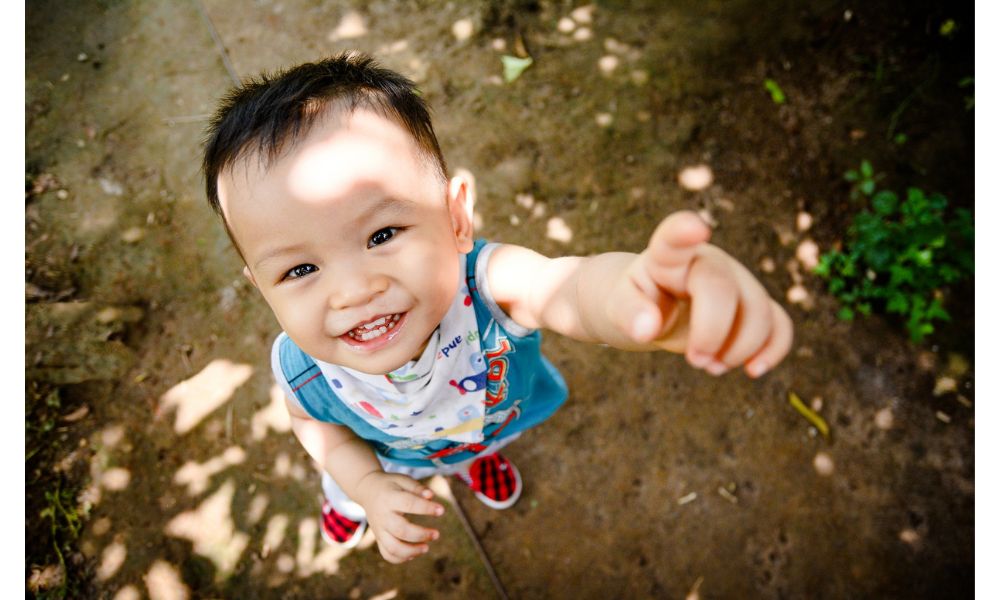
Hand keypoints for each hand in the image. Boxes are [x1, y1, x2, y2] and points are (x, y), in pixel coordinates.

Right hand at [353, 471, 444, 562]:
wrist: (367, 490)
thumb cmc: (391, 485)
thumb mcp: (402, 480)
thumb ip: (417, 487)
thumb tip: (431, 495)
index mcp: (389, 498)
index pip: (409, 504)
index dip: (426, 508)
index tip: (441, 510)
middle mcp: (383, 516)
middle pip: (400, 530)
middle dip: (421, 535)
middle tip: (436, 534)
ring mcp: (379, 529)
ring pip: (392, 547)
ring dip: (411, 551)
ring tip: (426, 548)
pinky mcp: (379, 538)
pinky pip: (387, 554)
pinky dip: (400, 558)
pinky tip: (413, 554)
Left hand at [612, 211, 792, 376]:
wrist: (652, 307)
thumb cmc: (635, 301)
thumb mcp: (617, 306)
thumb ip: (628, 314)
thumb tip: (647, 330)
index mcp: (668, 256)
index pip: (674, 237)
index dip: (685, 231)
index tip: (696, 229)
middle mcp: (708, 262)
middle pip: (723, 290)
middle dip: (711, 334)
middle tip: (695, 361)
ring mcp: (736, 281)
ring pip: (759, 311)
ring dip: (739, 350)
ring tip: (710, 367)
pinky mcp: (754, 305)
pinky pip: (779, 324)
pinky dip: (773, 350)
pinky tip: (753, 370)